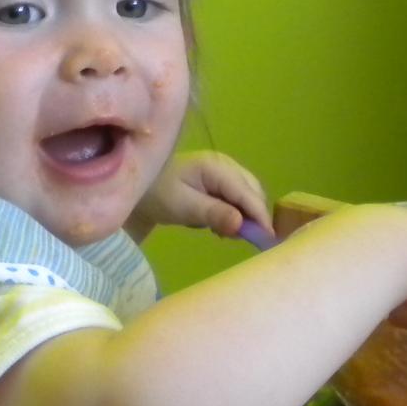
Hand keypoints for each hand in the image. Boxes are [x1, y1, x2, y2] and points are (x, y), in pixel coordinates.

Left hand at [129, 151, 270, 240]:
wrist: (139, 188)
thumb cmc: (158, 195)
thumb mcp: (183, 207)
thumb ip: (213, 214)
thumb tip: (242, 225)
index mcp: (217, 167)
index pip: (247, 193)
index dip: (260, 216)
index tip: (267, 240)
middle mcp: (225, 165)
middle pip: (253, 192)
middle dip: (253, 216)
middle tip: (243, 240)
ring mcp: (223, 171)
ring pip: (247, 195)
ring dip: (244, 215)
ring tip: (226, 233)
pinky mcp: (219, 180)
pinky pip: (237, 197)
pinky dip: (235, 212)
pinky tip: (221, 226)